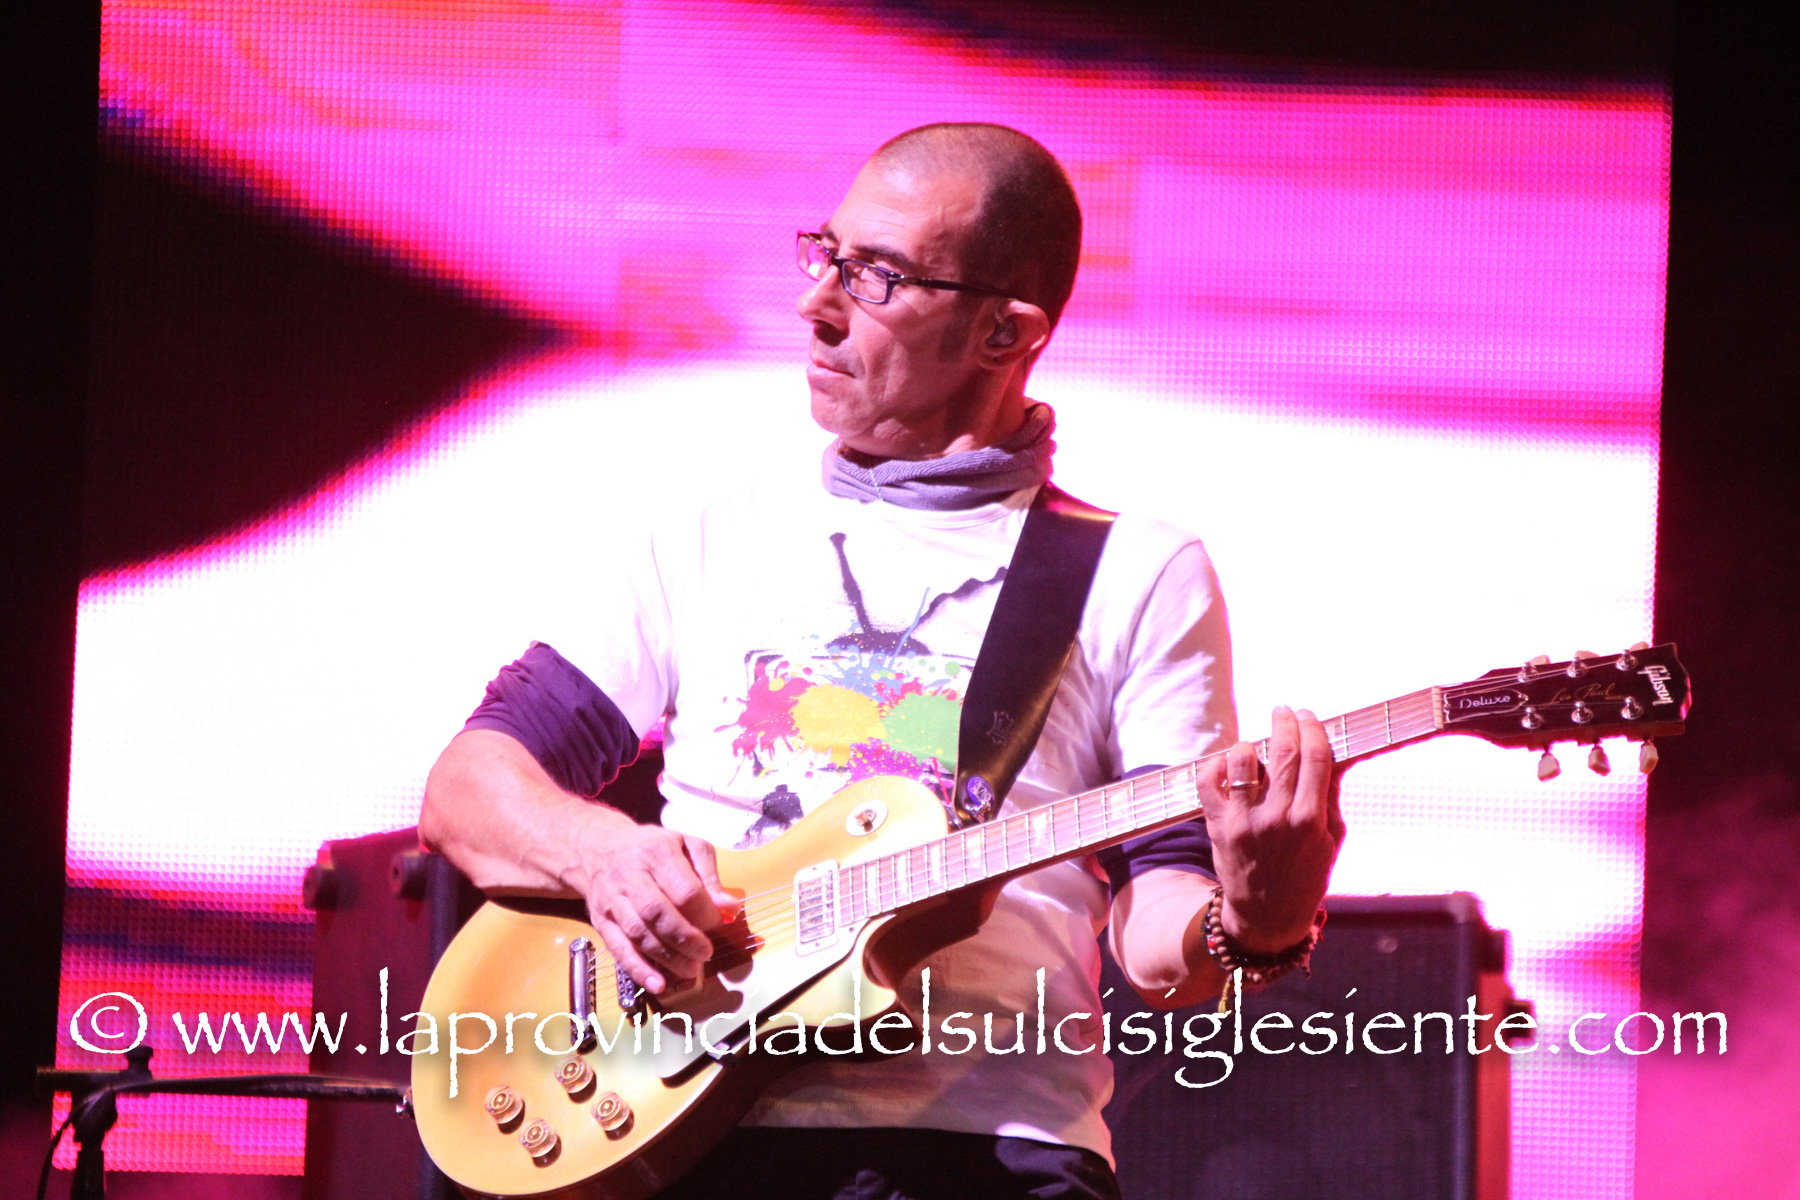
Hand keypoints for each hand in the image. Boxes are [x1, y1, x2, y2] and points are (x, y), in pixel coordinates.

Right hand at [571, 809, 739, 994]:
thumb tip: (730, 908)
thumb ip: (710, 876)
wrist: (599, 849)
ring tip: (691, 969)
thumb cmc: (652, 848)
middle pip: (657, 912)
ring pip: (638, 933)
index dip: (705, 912)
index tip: (719, 922)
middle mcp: (631, 875)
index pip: (684, 889)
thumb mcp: (687, 846)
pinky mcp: (601, 920)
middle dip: (686, 938)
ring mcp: (612, 900)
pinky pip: (618, 949)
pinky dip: (638, 969)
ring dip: (667, 957)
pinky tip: (657, 983)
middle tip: (706, 952)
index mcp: (657, 852)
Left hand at [1199, 706, 1345, 953]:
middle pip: (1282, 751)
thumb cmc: (1305, 875)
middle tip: (1283, 711)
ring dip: (1250, 744)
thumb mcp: (1331, 839)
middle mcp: (1277, 818)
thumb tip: (1331, 753)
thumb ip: (1330, 796)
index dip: (1312, 728)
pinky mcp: (1217, 826)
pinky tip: (1229, 765)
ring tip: (1255, 745)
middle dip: (1284, 722)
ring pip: (1243, 760)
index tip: (1308, 716)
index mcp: (1311, 820)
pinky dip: (1217, 765)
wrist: (1266, 916)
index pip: (1315, 757)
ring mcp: (1244, 821)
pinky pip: (1208, 780)